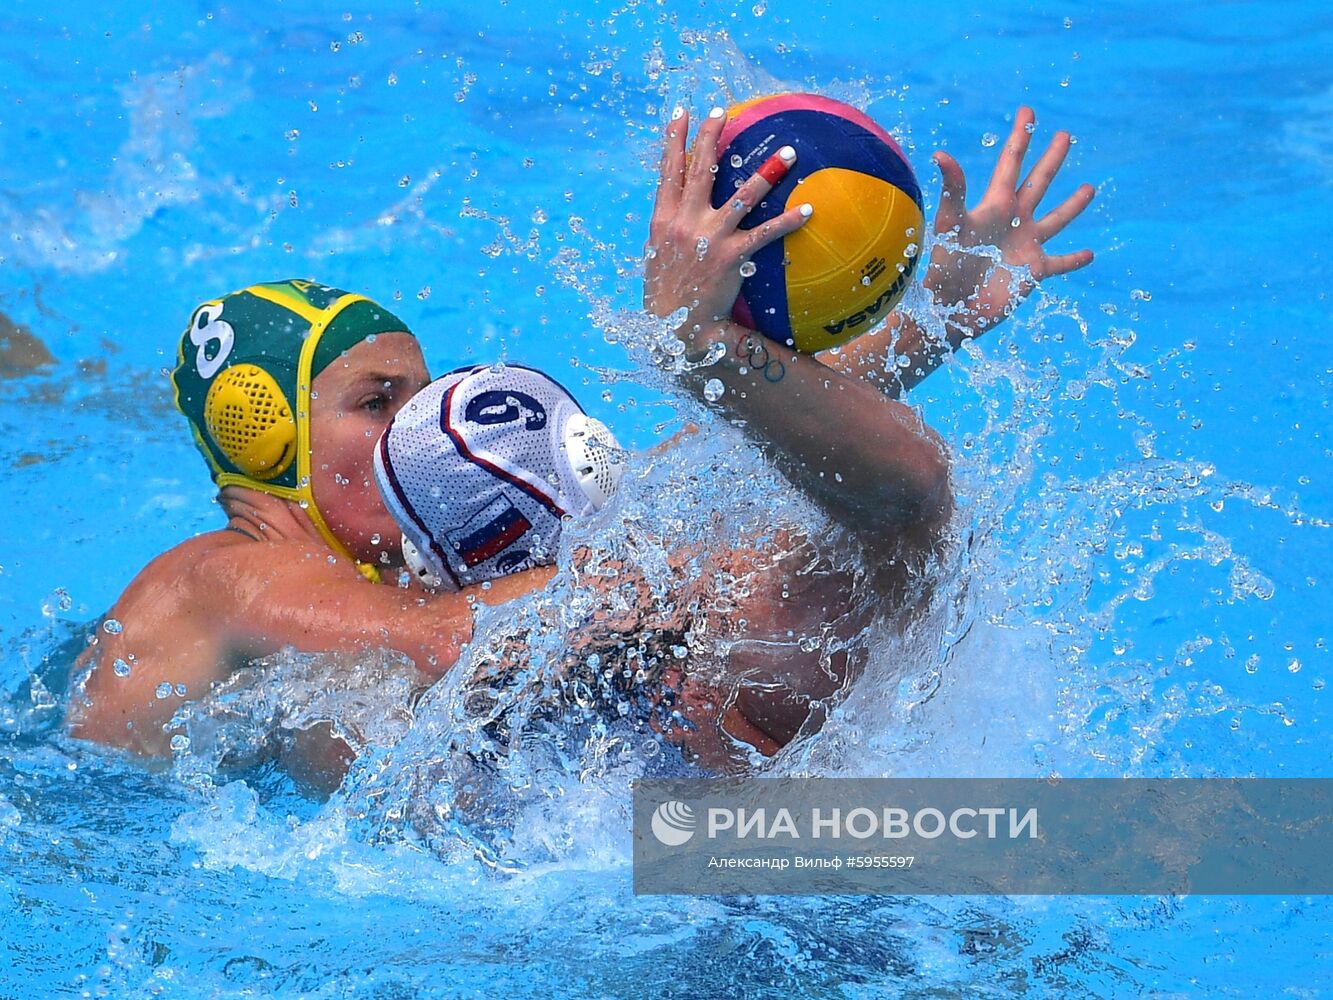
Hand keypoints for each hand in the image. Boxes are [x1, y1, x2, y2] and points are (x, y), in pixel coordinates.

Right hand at [643, 106, 811, 355]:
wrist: (674, 329)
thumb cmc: (665, 298)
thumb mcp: (658, 258)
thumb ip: (670, 231)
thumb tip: (680, 213)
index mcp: (662, 220)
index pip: (668, 170)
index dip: (673, 139)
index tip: (680, 112)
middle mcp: (685, 222)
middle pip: (700, 168)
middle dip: (711, 135)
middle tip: (721, 111)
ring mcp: (710, 236)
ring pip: (744, 194)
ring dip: (769, 170)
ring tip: (789, 152)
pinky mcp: (732, 256)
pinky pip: (766, 233)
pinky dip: (788, 220)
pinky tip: (808, 210)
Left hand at [925, 106, 1094, 335]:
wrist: (949, 309)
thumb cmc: (945, 268)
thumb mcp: (951, 226)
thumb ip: (953, 192)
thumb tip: (940, 154)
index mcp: (995, 205)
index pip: (1011, 162)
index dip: (1020, 137)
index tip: (1028, 110)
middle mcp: (1013, 221)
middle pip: (1037, 182)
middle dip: (1051, 159)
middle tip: (1064, 135)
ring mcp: (1026, 245)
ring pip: (1056, 219)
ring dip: (1073, 205)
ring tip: (1088, 188)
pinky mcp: (1034, 272)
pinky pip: (1061, 263)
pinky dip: (1076, 260)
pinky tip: (1091, 254)